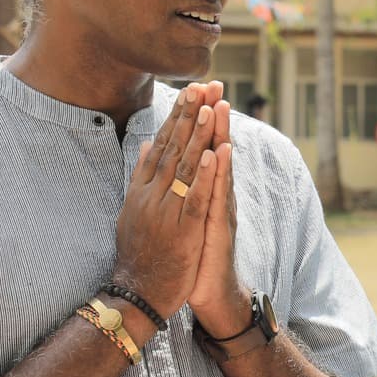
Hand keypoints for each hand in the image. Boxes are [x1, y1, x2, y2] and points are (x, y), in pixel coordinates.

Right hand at [111, 84, 217, 319]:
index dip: (177, 116)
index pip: (162, 144)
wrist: (138, 291)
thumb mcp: (134, 209)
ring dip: (197, 136)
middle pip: (173, 147)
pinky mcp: (183, 229)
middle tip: (203, 85)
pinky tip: (214, 154)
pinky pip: (196, 198)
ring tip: (209, 108)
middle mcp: (152, 194)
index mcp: (143, 188)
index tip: (191, 90)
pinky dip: (205, 176)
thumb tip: (146, 144)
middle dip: (189, 115)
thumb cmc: (140, 252)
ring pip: (185, 167)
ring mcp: (167, 210)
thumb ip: (141, 175)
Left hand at [186, 84, 249, 337]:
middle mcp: (214, 195)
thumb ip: (173, 184)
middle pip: (213, 148)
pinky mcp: (218, 226)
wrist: (209, 292)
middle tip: (214, 85)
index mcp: (201, 191)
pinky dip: (221, 174)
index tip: (196, 89)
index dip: (197, 119)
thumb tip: (153, 155)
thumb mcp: (180, 216)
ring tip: (220, 106)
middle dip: (212, 116)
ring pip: (219, 166)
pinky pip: (219, 195)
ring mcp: (219, 209)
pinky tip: (222, 152)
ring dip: (220, 134)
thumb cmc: (192, 256)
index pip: (199, 148)